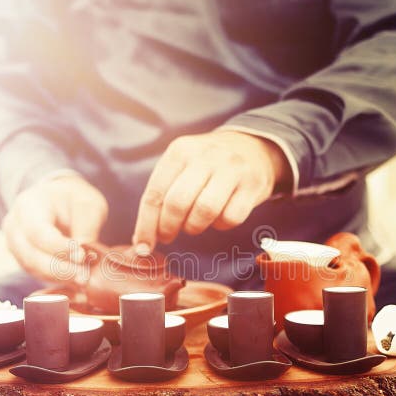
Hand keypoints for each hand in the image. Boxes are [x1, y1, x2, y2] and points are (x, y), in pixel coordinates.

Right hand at [2, 174, 107, 281]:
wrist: (60, 202)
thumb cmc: (74, 200)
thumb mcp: (88, 204)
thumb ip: (87, 225)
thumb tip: (83, 251)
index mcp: (28, 205)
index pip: (37, 231)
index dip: (59, 247)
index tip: (81, 256)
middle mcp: (14, 225)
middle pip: (30, 254)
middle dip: (58, 268)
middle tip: (84, 276)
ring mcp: (14, 243)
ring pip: (31, 267)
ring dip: (58, 277)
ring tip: (82, 280)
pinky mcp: (21, 258)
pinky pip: (35, 273)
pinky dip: (55, 279)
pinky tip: (75, 280)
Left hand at [132, 130, 289, 249]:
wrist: (253, 148)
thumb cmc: (207, 166)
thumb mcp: (181, 165)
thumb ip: (161, 195)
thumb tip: (141, 239)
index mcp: (180, 150)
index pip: (155, 193)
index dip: (146, 225)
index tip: (142, 246)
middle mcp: (205, 156)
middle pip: (177, 203)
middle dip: (168, 228)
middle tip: (168, 236)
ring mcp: (231, 169)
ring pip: (205, 211)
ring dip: (194, 227)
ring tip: (193, 224)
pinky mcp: (253, 185)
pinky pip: (231, 218)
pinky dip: (221, 225)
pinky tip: (218, 217)